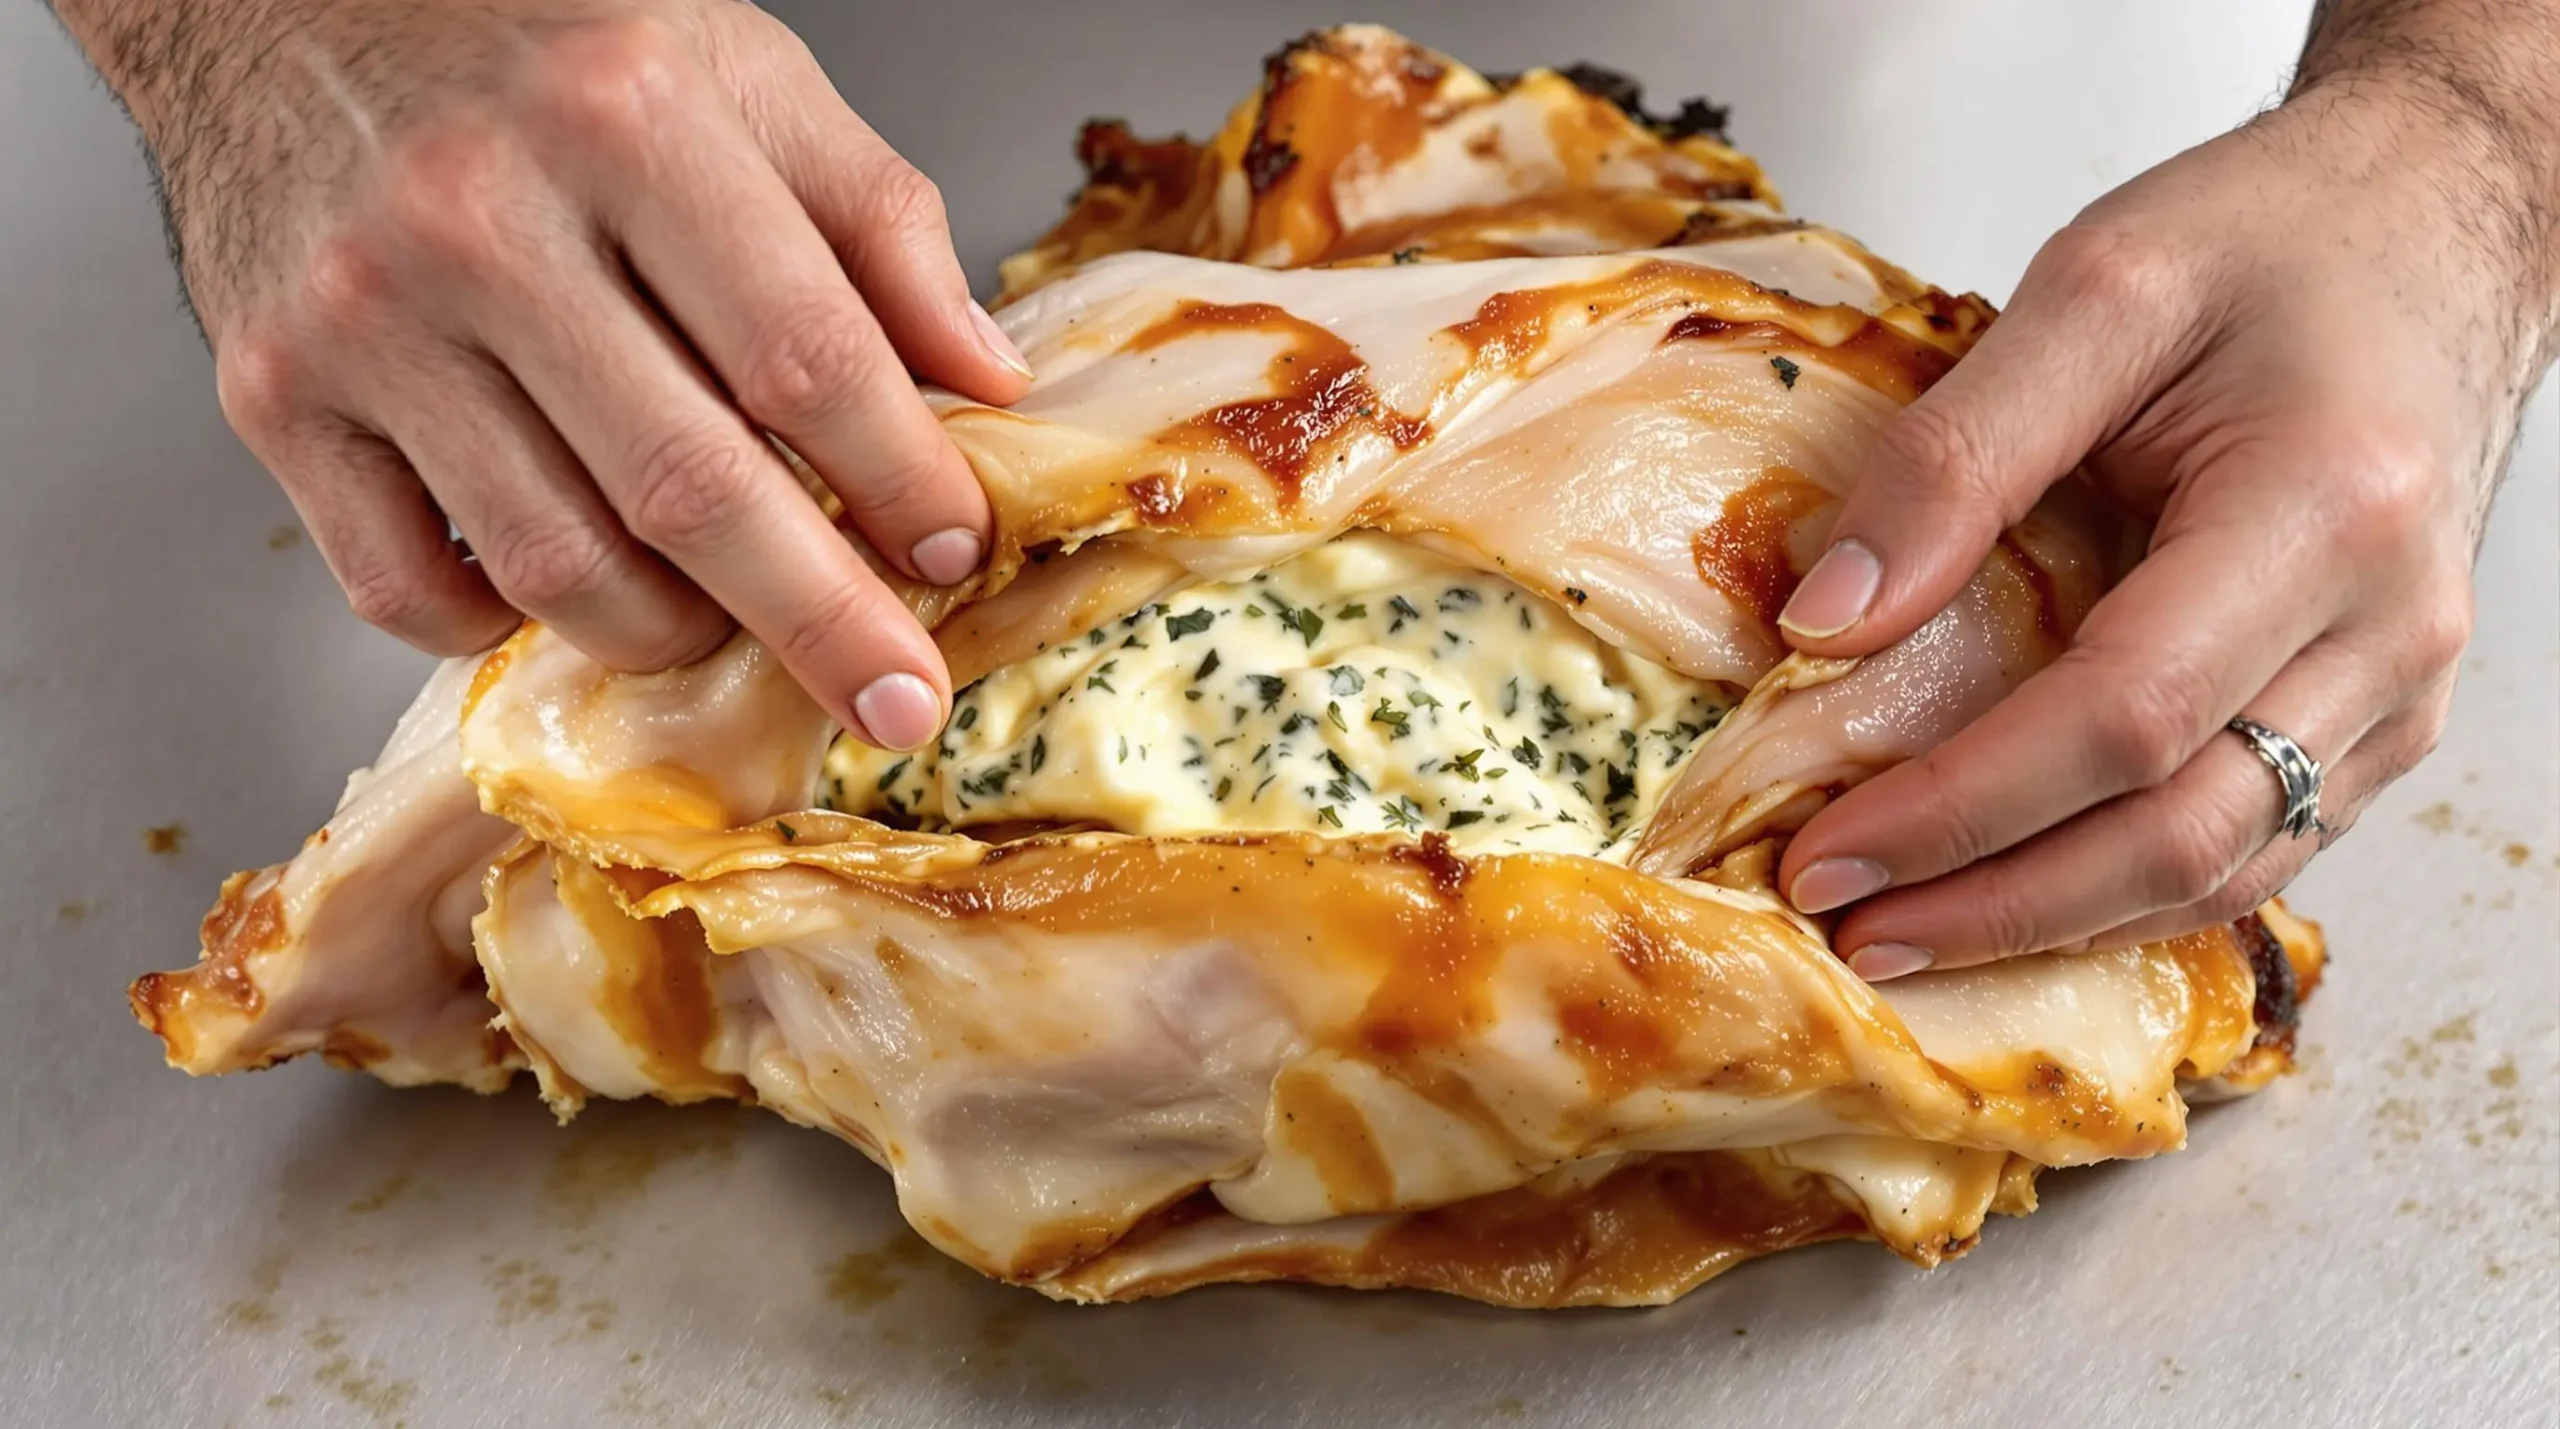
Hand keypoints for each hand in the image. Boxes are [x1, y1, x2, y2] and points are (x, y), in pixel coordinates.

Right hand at [81, 0, 1029, 748]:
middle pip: (686, 489)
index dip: (899, 476)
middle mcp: (480, 220)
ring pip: (554, 566)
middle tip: (896, 701)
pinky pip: (407, 588)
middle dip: (818, 620)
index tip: (955, 550)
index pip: (801, 355)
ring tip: (730, 617)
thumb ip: (874, 219)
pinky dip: (508, 625)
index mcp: (625, 120)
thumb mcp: (739, 67)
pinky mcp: (276, 398)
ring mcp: (364, 321)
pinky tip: (569, 583)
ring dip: (674, 630)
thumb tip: (984, 378)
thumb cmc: (534, 34)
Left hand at [1772, 69, 2557, 978]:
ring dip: (2052, 922)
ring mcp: (2400, 689)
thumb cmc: (2276, 239)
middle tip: (1844, 924)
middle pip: (2177, 835)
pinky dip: (2125, 891)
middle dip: (1993, 901)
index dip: (1962, 804)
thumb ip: (1955, 454)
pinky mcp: (2380, 717)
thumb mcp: (2097, 287)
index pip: (2122, 717)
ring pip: (2223, 868)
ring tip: (1903, 934)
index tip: (1828, 849)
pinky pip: (2255, 844)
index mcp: (2326, 508)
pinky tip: (2012, 899)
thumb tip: (1824, 621)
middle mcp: (2388, 627)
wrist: (2432, 224)